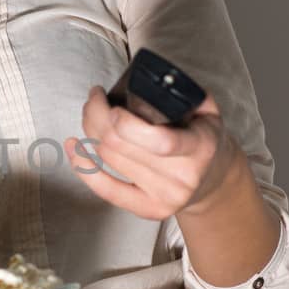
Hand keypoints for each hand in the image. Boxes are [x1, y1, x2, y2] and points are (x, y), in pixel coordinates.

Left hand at [63, 85, 239, 222]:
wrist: (214, 180)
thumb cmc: (203, 137)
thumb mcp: (207, 110)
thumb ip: (185, 93)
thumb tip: (152, 78)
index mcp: (200, 147)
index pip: (159, 141)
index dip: (126, 124)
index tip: (112, 105)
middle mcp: (183, 176)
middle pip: (121, 145)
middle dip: (98, 115)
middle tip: (94, 98)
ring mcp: (165, 197)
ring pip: (110, 159)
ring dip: (91, 132)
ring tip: (91, 113)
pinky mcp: (148, 210)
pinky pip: (106, 190)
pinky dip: (84, 168)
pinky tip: (73, 147)